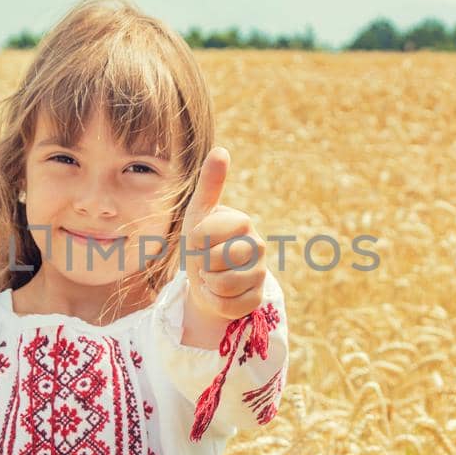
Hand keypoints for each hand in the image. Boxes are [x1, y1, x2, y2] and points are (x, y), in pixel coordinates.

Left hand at [182, 146, 266, 331]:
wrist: (206, 280)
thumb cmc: (202, 243)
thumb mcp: (199, 214)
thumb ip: (210, 184)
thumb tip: (222, 150)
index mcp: (242, 222)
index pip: (206, 233)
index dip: (196, 240)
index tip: (199, 240)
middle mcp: (258, 246)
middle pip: (217, 258)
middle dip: (202, 263)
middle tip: (205, 260)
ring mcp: (260, 274)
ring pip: (224, 283)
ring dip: (209, 283)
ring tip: (212, 276)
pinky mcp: (256, 298)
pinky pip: (229, 305)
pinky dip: (216, 302)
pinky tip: (220, 293)